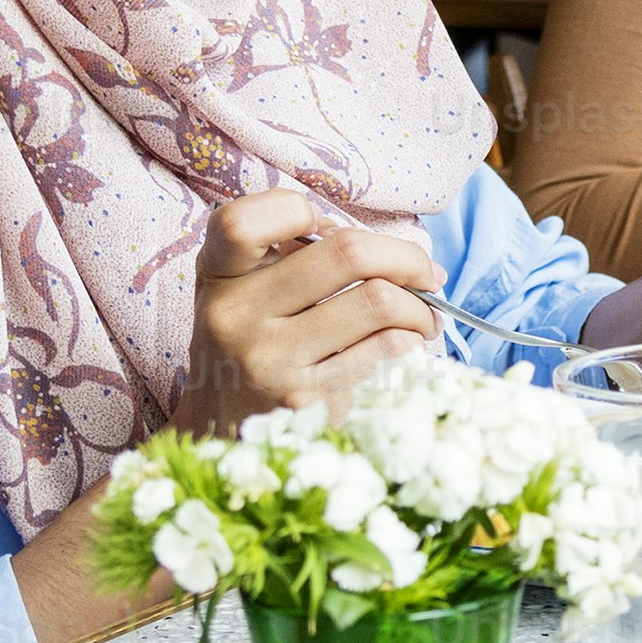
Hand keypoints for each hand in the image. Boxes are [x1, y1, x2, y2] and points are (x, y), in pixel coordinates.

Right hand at [185, 187, 439, 428]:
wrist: (222, 432)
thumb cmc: (249, 346)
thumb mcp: (243, 291)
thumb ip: (288, 255)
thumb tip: (384, 250)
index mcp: (217, 274)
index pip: (244, 220)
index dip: (295, 210)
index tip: (326, 228)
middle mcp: (235, 315)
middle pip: (346, 252)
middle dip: (404, 256)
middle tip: (424, 272)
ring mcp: (270, 360)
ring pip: (378, 301)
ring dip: (419, 306)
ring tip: (423, 315)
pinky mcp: (307, 400)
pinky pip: (386, 350)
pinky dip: (411, 340)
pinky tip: (407, 344)